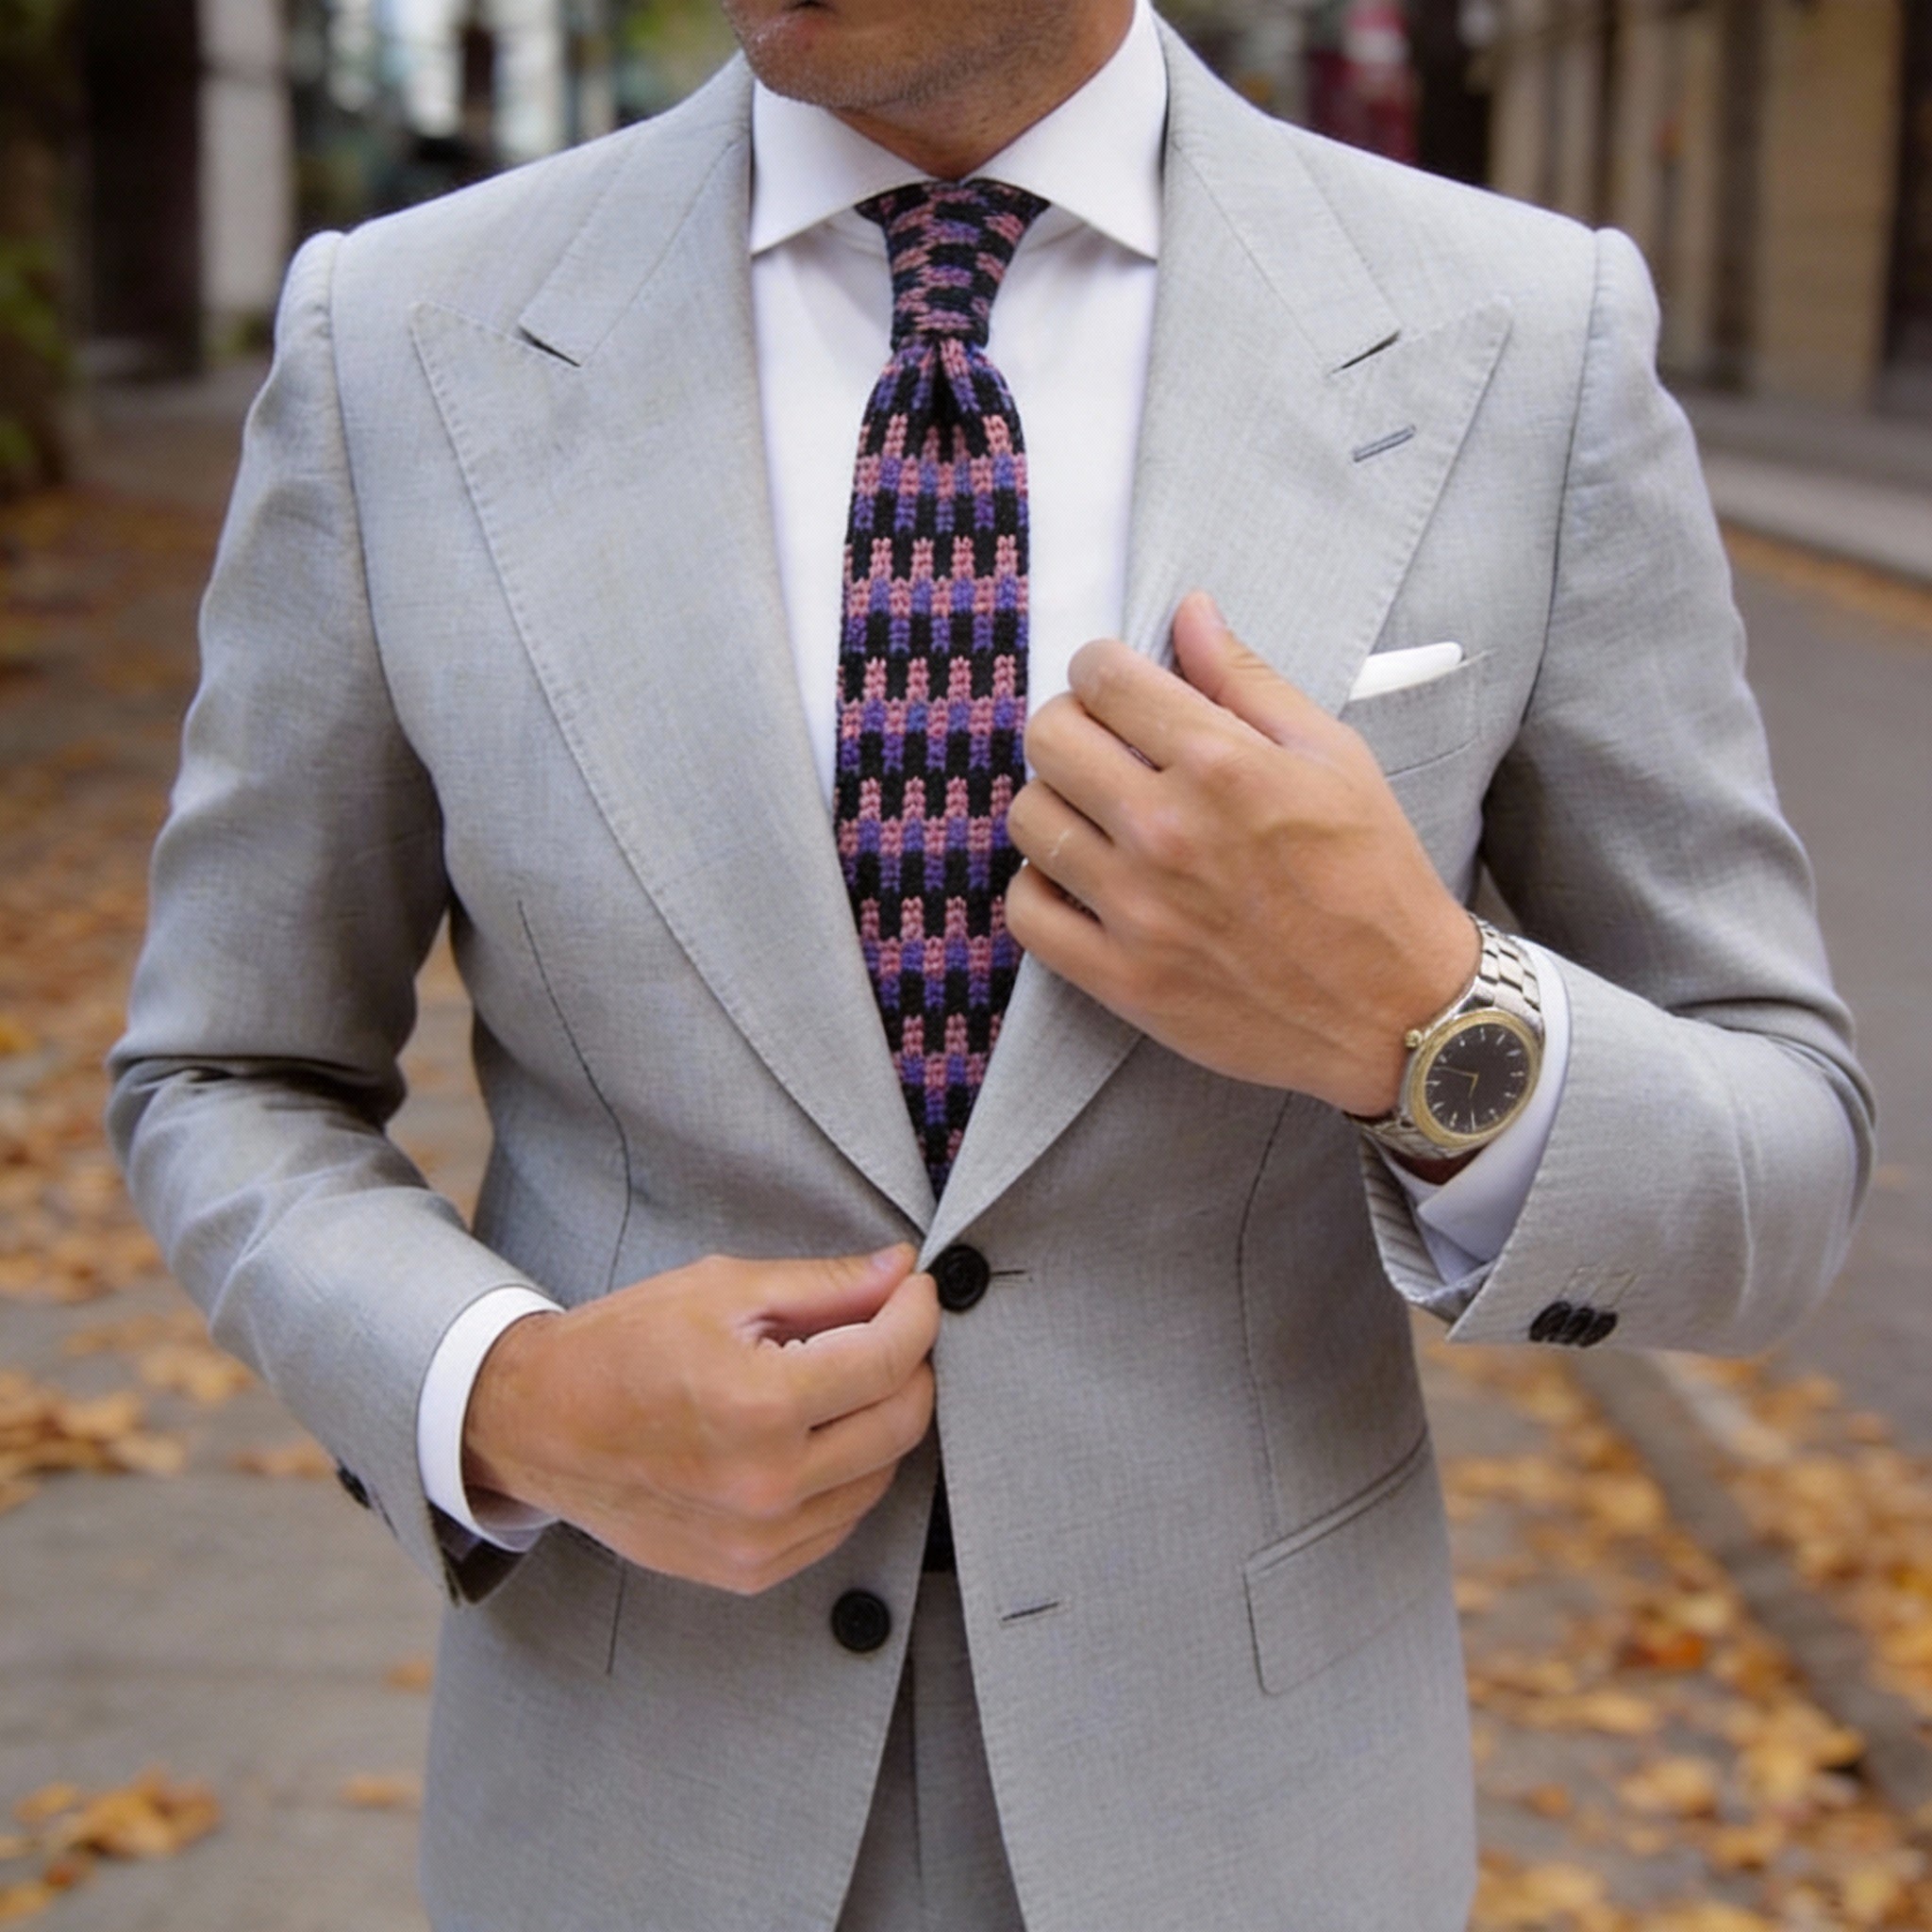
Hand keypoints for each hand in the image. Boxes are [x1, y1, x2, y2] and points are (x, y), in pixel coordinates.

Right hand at [461, 1245, 938, 1594]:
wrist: (540, 1424)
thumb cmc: (623, 1346)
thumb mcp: (723, 1289)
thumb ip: (825, 1285)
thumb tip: (901, 1272)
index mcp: (761, 1405)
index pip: (889, 1359)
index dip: (917, 1314)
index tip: (915, 1290)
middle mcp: (767, 1484)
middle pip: (901, 1423)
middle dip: (909, 1365)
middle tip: (888, 1328)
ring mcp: (759, 1539)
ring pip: (880, 1476)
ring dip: (881, 1421)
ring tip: (841, 1380)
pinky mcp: (749, 1569)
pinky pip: (839, 1521)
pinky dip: (847, 1473)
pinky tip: (813, 1434)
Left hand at [1005, 592, 1477, 1116]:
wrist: (1396, 1009)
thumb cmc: (1372, 876)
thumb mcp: (1333, 757)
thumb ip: (1248, 680)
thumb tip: (1189, 611)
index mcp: (1222, 765)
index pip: (1103, 677)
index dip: (1102, 668)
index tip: (1117, 686)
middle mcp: (1168, 831)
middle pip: (1049, 737)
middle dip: (1070, 725)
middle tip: (1104, 746)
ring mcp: (1137, 909)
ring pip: (1028, 818)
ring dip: (1056, 804)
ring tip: (1097, 816)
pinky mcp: (1121, 978)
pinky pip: (1026, 912)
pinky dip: (1040, 888)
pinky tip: (1081, 880)